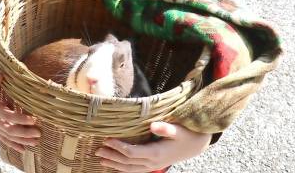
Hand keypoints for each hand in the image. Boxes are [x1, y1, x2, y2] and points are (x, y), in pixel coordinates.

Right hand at [0, 72, 40, 152]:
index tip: (33, 119)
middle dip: (24, 133)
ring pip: (8, 137)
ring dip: (22, 140)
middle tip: (39, 132)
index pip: (6, 116)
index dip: (19, 118)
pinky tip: (24, 149)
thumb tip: (0, 75)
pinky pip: (4, 139)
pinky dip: (13, 144)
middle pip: (8, 130)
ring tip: (36, 142)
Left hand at [95, 121, 211, 171]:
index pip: (132, 153)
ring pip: (130, 168)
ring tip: (101, 159)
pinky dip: (124, 168)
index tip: (107, 139)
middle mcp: (153, 163)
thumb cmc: (187, 134)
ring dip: (115, 164)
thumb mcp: (178, 129)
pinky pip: (135, 169)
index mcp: (157, 153)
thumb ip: (166, 128)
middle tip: (97, 150)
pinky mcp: (154, 164)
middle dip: (112, 156)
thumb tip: (152, 125)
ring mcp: (153, 166)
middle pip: (128, 162)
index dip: (118, 147)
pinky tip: (115, 165)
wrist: (197, 145)